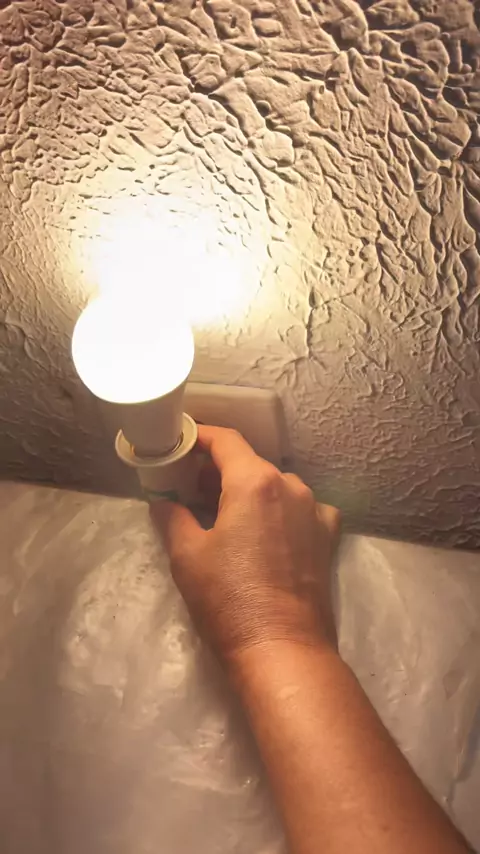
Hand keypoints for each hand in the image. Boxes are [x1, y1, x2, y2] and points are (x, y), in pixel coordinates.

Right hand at [151, 426, 340, 666]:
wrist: (282, 649)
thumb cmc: (228, 600)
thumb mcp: (187, 556)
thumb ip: (172, 517)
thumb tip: (163, 501)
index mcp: (256, 482)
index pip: (226, 441)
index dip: (200, 436)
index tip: (181, 442)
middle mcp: (291, 486)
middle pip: (251, 462)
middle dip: (220, 468)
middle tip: (190, 483)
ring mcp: (314, 511)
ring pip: (277, 485)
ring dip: (250, 489)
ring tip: (224, 509)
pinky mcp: (327, 536)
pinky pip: (300, 508)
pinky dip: (279, 510)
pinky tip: (265, 530)